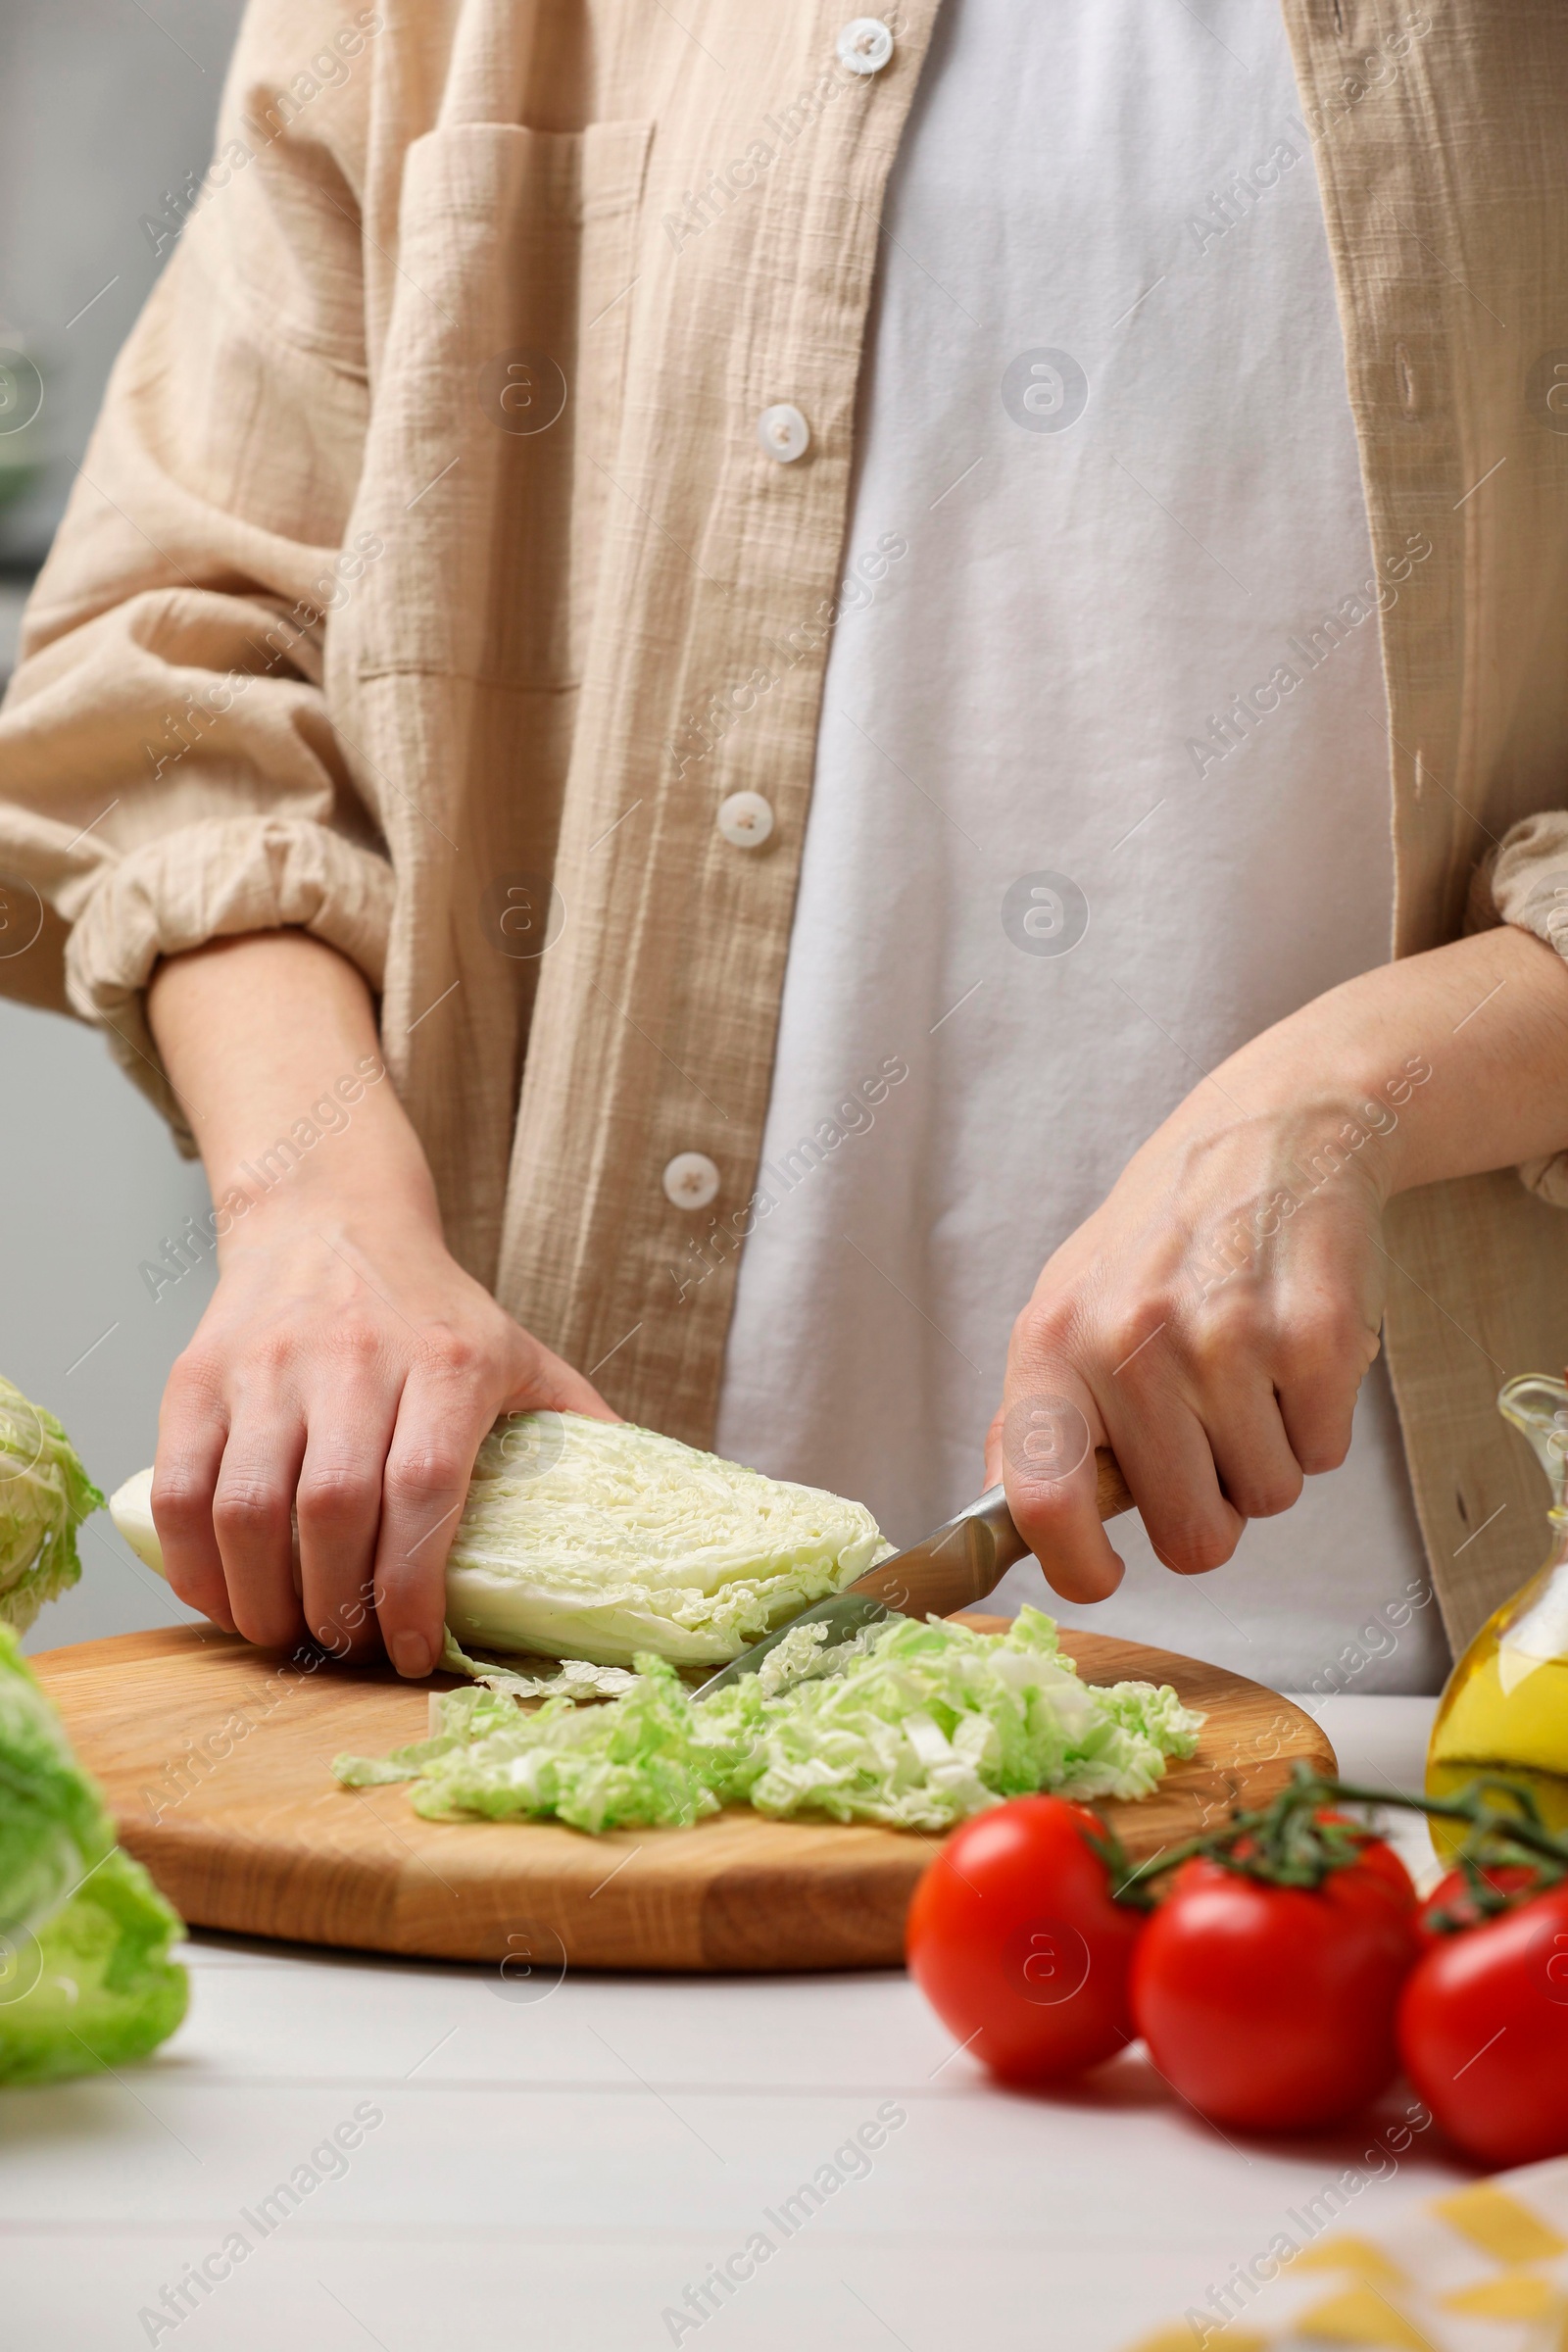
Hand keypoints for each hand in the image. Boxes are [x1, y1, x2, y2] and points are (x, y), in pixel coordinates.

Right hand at [145, 930, 610, 1672]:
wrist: (329, 1217)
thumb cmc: (432, 1310)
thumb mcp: (517, 1352)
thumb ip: (575, 1427)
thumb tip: (650, 1514)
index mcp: (448, 1364)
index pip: (425, 1490)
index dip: (413, 1588)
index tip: (410, 1652)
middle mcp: (353, 1359)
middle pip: (332, 1510)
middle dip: (337, 1604)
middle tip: (347, 1647)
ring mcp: (268, 1367)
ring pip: (247, 1507)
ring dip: (264, 1596)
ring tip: (288, 1633)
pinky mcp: (198, 1376)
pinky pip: (179, 1488)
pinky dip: (195, 1563)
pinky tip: (225, 1600)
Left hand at [984, 1085, 1388, 1603]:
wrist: (1271, 1133)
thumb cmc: (1162, 1239)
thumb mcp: (1067, 1303)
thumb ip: (1034, 1417)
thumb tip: (1003, 1518)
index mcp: (1052, 1340)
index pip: (1040, 1499)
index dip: (1074, 1566)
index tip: (1100, 1575)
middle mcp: (1130, 1341)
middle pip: (1190, 1535)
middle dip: (1209, 1508)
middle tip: (1207, 1430)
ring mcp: (1227, 1339)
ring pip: (1266, 1500)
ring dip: (1267, 1456)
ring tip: (1248, 1370)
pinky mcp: (1316, 1337)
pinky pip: (1325, 1456)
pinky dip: (1317, 1420)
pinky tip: (1291, 1348)